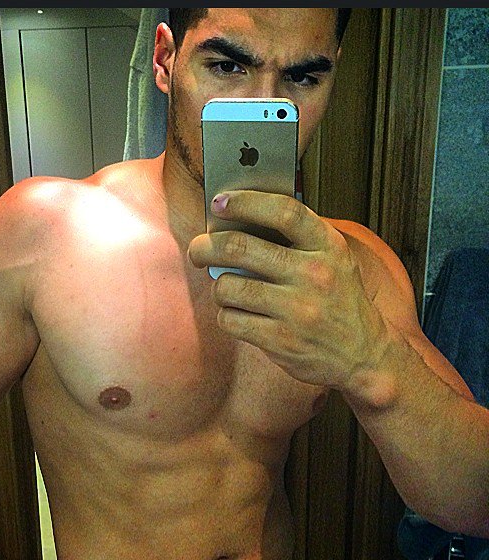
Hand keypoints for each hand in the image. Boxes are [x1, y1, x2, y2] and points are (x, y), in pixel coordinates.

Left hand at [188, 190, 389, 389]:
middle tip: (198, 250)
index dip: (245, 202)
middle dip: (206, 246)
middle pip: (240, 247)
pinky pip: (230, 320)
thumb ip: (295, 239)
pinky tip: (238, 314)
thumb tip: (236, 221)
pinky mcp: (281, 340)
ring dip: (218, 287)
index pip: (283, 211)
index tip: (219, 202)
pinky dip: (226, 315)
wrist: (363, 356)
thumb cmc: (338, 301)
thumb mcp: (333, 259)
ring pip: (227, 286)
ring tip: (226, 289)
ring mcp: (297, 310)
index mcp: (328, 246)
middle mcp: (314, 275)